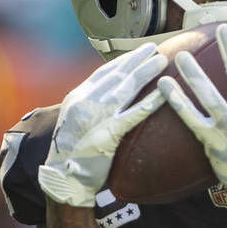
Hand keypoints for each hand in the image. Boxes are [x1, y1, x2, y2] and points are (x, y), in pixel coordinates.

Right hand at [38, 44, 166, 207]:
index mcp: (77, 98)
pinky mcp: (107, 134)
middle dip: (138, 59)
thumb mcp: (74, 123)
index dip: (123, 60)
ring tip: (163, 61)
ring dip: (146, 72)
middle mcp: (86, 102)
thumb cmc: (72, 154)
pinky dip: (150, 102)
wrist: (62, 179)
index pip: (104, 73)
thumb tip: (108, 97)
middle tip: (155, 48)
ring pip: (126, 88)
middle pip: (117, 75)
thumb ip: (90, 108)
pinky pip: (133, 115)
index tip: (139, 52)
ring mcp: (96, 117)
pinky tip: (164, 93)